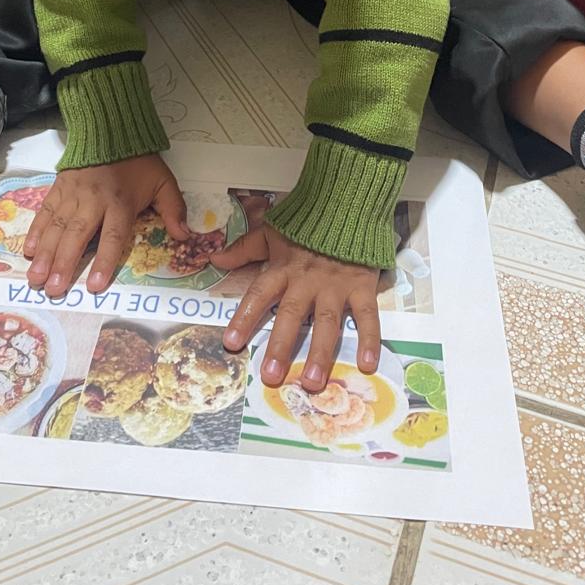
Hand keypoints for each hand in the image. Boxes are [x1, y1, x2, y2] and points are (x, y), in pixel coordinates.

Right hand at [23, 154, 188, 296]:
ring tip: (36, 278)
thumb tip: (185, 237)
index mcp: (121, 203)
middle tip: (53, 289)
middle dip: (64, 264)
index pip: (113, 237)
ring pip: (57, 227)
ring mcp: (73, 194)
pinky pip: (46, 211)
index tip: (94, 286)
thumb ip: (174, 209)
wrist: (111, 128)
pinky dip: (36, 231)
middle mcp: (93, 201)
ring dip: (46, 254)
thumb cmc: (138, 161)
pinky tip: (29, 250)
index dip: (103, 262)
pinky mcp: (59, 187)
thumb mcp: (163, 182)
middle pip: (77, 236)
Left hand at [212, 225, 380, 391]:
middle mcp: (307, 281)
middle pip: (291, 316)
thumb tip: (215, 260)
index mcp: (283, 268)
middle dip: (281, 347)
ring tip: (313, 383)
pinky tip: (368, 364)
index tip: (232, 344)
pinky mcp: (361, 285)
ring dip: (320, 353)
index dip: (244, 318)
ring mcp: (335, 285)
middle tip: (272, 377)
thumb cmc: (307, 220)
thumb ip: (244, 249)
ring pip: (326, 323)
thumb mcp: (271, 230)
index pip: (259, 294)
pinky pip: (366, 316)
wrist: (347, 201)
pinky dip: (369, 339)